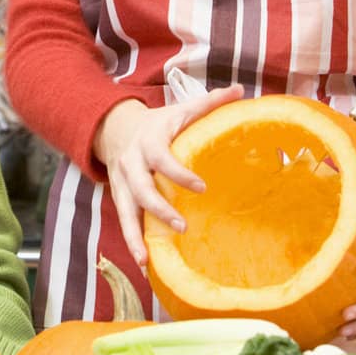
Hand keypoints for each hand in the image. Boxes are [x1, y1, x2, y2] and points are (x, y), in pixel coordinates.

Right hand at [93, 84, 244, 267]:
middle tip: (182, 226)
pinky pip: (124, 221)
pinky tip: (143, 263)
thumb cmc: (158, 123)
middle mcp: (132, 163)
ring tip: (147, 258)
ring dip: (135, 235)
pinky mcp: (119, 197)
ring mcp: (122, 183)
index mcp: (150, 141)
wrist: (114, 127)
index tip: (201, 187)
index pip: (162, 158)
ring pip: (126, 211)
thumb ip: (209, 102)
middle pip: (141, 189)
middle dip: (159, 209)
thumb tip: (241, 91)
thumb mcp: (180, 109)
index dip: (179, 173)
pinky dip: (131, 242)